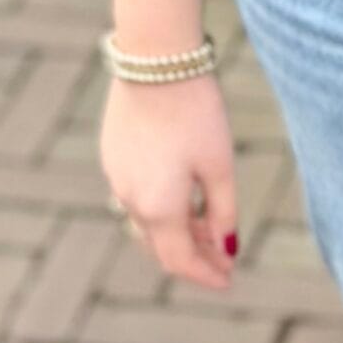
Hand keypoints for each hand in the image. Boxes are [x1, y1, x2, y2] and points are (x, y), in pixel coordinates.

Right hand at [100, 72, 239, 290]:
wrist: (155, 62)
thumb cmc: (195, 113)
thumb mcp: (220, 166)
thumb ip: (224, 213)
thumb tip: (229, 249)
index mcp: (158, 208)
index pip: (181, 261)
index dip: (207, 275)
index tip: (230, 281)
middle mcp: (130, 200)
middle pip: (162, 247)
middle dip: (195, 258)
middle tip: (225, 260)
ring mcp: (116, 178)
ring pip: (148, 223)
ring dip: (178, 233)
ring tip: (211, 229)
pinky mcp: (113, 156)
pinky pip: (137, 198)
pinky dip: (163, 209)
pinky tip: (186, 198)